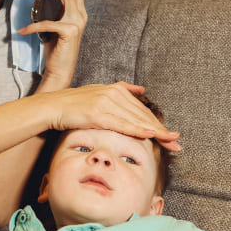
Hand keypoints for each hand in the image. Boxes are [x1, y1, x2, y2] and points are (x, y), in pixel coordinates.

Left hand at [19, 0, 85, 88]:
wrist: (59, 71)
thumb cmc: (54, 48)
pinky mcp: (70, 33)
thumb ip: (52, 10)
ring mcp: (78, 23)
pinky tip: (22, 31)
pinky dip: (33, 25)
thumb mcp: (53, 24)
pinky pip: (49, 22)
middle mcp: (81, 14)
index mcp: (78, 10)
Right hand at [50, 82, 181, 151]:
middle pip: (143, 115)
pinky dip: (137, 130)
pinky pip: (121, 124)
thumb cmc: (73, 104)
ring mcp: (105, 103)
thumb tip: (141, 89)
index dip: (157, 123)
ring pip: (135, 120)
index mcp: (116, 89)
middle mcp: (113, 94)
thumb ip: (121, 89)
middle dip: (162, 130)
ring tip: (170, 142)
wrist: (52, 106)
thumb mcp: (98, 92)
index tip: (170, 134)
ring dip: (155, 132)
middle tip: (177, 142)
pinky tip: (150, 135)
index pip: (141, 109)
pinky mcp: (97, 113)